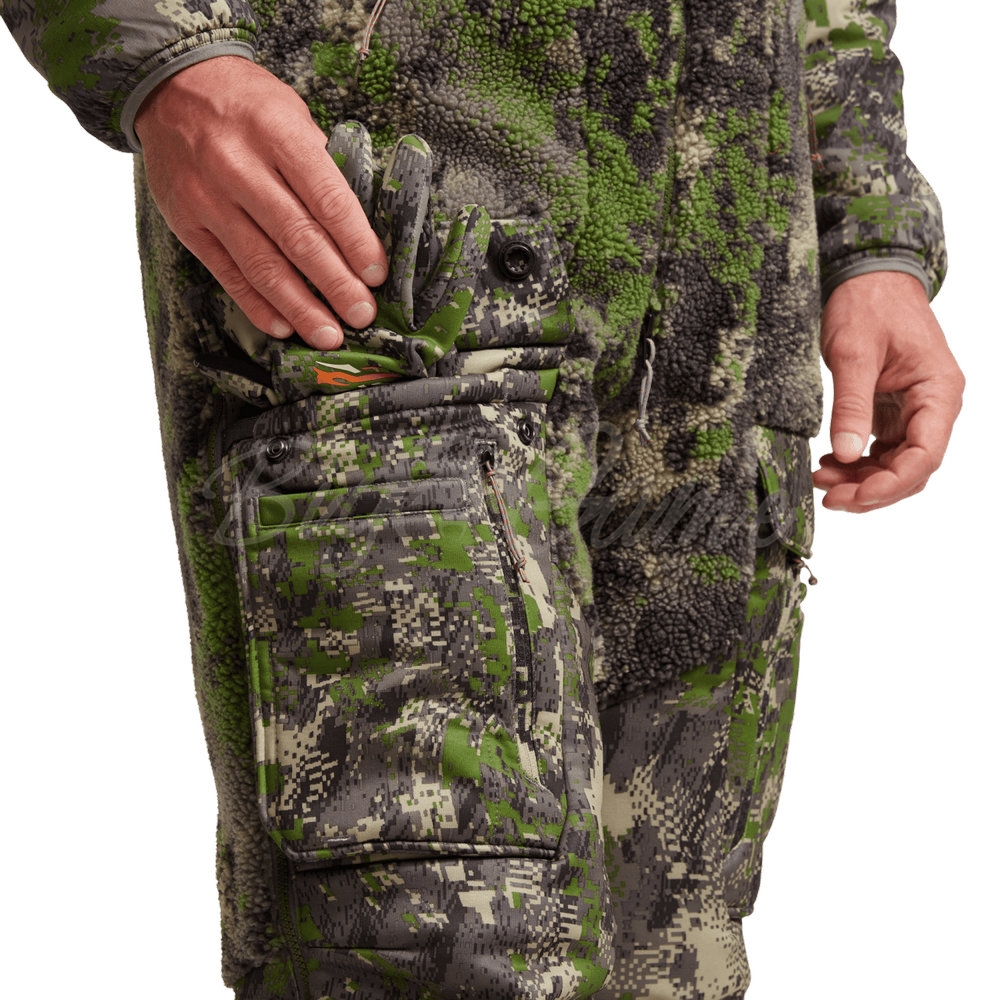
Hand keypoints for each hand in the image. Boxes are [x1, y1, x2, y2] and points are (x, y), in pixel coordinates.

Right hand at [134, 56, 387, 348]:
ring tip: (328, 334)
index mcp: (276, 134)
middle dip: (335, 283)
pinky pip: (227, 273)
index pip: (326, 199)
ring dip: (300, 307)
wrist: (168, 84)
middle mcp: (238, 167)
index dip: (356, 242)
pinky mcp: (187, 224)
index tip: (376, 275)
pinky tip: (283, 326)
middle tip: (361, 314)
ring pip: (262, 265)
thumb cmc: (245, 102)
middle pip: (297, 239)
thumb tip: (357, 226)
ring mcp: (208, 199)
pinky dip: (257, 305)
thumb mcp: (292, 112)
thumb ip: (321, 166)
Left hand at [813, 270, 963, 511]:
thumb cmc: (868, 304)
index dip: (891, 483)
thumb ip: (851, 405)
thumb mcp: (853, 353)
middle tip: (828, 497)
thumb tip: (845, 454)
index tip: (854, 496)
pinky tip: (829, 464)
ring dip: (861, 479)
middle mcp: (933, 405)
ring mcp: (914, 410)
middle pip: (911, 468)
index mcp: (938, 391)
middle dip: (871, 488)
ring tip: (820, 479)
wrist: (868, 277)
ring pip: (896, 464)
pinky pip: (882, 449)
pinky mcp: (894, 411)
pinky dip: (857, 463)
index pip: (925, 455)